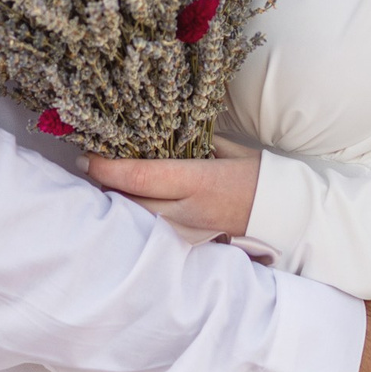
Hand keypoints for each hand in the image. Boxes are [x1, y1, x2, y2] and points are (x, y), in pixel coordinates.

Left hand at [85, 138, 258, 237]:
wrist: (284, 213)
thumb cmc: (257, 172)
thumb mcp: (225, 148)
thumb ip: (192, 142)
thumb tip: (156, 131)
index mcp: (198, 181)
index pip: (140, 177)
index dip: (107, 169)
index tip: (86, 156)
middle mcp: (189, 210)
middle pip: (130, 202)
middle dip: (105, 186)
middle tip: (90, 164)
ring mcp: (188, 230)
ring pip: (137, 219)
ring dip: (119, 201)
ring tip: (106, 181)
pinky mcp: (189, 241)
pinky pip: (152, 227)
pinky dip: (136, 213)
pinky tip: (130, 200)